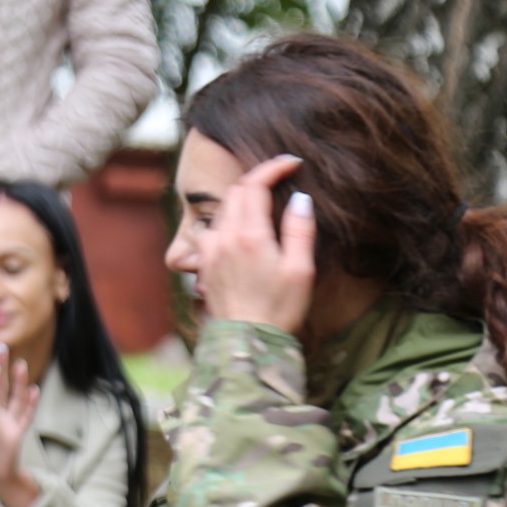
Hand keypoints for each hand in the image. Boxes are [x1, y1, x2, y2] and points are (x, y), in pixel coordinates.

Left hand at [200, 154, 315, 335]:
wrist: (246, 343)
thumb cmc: (279, 309)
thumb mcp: (301, 270)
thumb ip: (300, 229)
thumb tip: (300, 198)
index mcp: (249, 235)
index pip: (254, 184)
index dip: (273, 168)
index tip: (292, 163)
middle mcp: (224, 239)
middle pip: (235, 192)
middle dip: (257, 179)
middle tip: (280, 180)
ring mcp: (210, 251)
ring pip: (221, 210)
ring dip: (241, 199)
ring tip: (263, 203)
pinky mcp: (205, 265)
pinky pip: (211, 230)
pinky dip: (226, 220)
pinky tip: (240, 230)